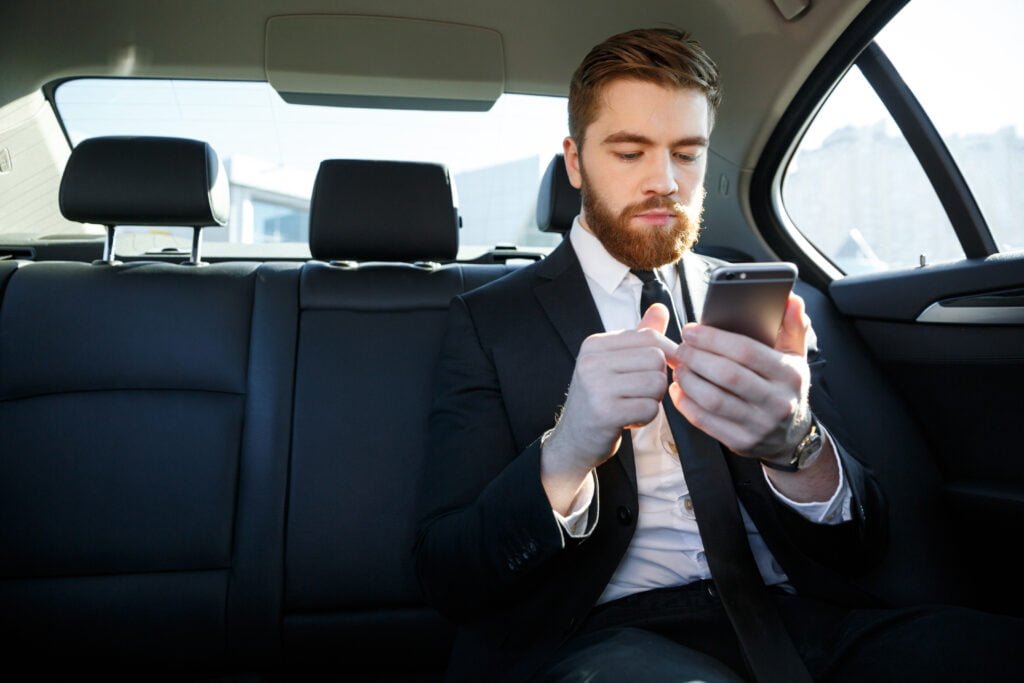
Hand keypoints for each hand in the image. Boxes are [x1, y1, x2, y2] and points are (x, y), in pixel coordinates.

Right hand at [541, 304, 676, 512]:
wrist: (573, 440)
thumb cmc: (599, 400)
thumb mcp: (613, 363)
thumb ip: (638, 337)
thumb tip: (660, 308)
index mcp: (594, 344)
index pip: (648, 336)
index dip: (666, 354)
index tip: (659, 371)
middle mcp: (592, 361)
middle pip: (656, 359)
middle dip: (658, 379)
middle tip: (640, 393)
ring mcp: (596, 386)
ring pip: (656, 383)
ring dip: (653, 400)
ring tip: (634, 405)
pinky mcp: (605, 412)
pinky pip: (650, 408)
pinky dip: (647, 417)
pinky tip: (629, 419)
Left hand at [669, 293, 811, 460]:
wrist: (790, 437)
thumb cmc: (785, 388)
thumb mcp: (796, 357)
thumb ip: (793, 326)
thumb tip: (791, 300)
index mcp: (789, 375)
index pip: (746, 352)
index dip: (714, 339)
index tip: (692, 330)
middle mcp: (777, 402)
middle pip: (727, 375)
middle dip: (697, 357)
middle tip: (681, 347)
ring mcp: (759, 425)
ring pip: (713, 400)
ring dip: (688, 380)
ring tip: (679, 366)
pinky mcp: (741, 442)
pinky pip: (705, 422)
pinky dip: (686, 404)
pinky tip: (679, 390)